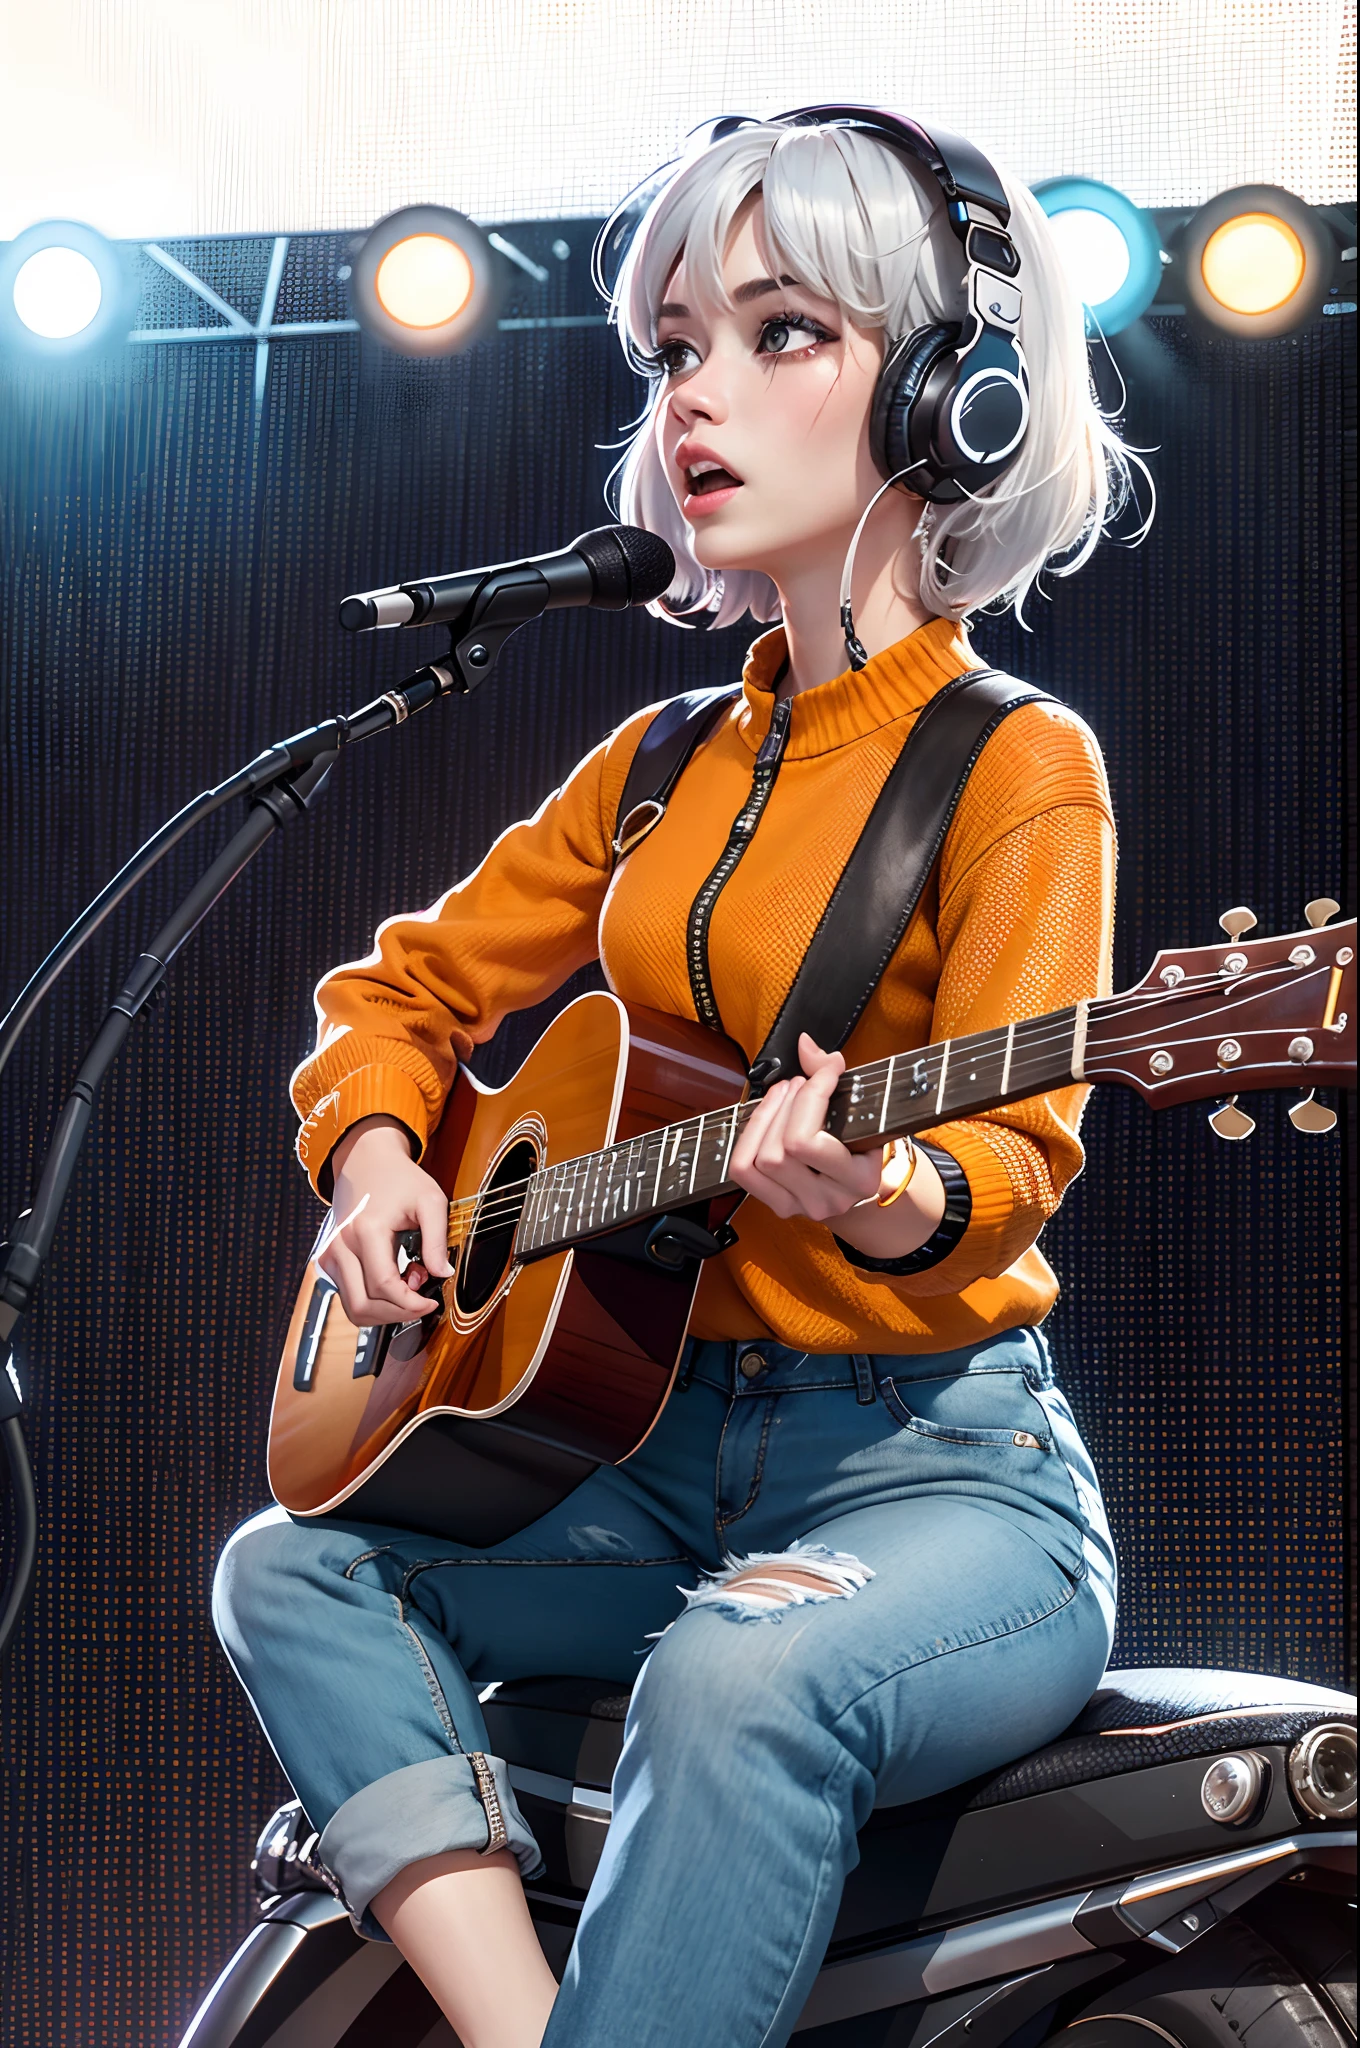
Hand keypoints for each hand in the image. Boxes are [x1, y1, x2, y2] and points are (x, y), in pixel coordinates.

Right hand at [317, 1115, 454, 1324]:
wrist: (366, 1161)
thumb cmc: (399, 1179)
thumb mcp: (430, 1201)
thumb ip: (437, 1240)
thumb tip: (443, 1274)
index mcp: (366, 1231)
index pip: (383, 1286)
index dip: (410, 1303)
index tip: (431, 1303)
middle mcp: (342, 1246)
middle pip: (363, 1305)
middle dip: (397, 1313)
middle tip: (421, 1299)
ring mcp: (331, 1254)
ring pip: (353, 1307)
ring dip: (384, 1310)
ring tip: (407, 1284)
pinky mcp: (330, 1259)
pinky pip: (349, 1295)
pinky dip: (372, 1300)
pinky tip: (393, 1281)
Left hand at [730, 1034, 945, 1257]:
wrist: (855, 1184)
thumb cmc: (861, 1143)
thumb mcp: (859, 1111)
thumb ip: (829, 1075)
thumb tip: (803, 1044)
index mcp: (859, 1181)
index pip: (809, 1141)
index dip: (812, 1094)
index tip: (827, 1070)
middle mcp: (828, 1199)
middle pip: (782, 1149)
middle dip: (787, 1104)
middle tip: (798, 1084)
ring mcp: (799, 1206)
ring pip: (761, 1158)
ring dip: (767, 1116)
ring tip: (783, 1096)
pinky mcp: (777, 1205)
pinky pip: (743, 1170)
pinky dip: (749, 1137)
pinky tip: (765, 1118)